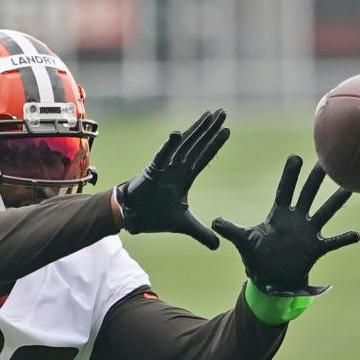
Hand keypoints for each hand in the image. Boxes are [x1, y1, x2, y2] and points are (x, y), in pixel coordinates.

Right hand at [115, 110, 229, 249]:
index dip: (215, 145)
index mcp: (185, 177)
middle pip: (197, 145)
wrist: (132, 217)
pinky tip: (177, 133)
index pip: (204, 157)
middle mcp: (177, 168)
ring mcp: (165, 167)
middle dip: (210, 130)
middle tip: (223, 112)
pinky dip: (168, 146)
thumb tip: (218, 246)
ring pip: (183, 145)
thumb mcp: (184, 225)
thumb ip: (201, 233)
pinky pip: (162, 157)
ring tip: (208, 115)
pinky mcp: (152, 171)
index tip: (227, 130)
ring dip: (196, 131)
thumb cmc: (155, 215)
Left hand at [212, 155, 359, 295]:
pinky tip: (356, 234)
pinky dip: (344, 239)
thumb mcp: (243, 241)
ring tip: (348, 189)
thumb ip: (231, 230)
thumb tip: (214, 221)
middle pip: (307, 194)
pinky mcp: (316, 249)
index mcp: (278, 214)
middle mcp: (296, 219)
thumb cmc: (257, 257)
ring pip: (324, 212)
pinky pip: (332, 242)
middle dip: (314, 180)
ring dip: (335, 202)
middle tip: (326, 162)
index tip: (296, 157)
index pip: (284, 190)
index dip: (290, 175)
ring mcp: (308, 232)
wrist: (269, 279)